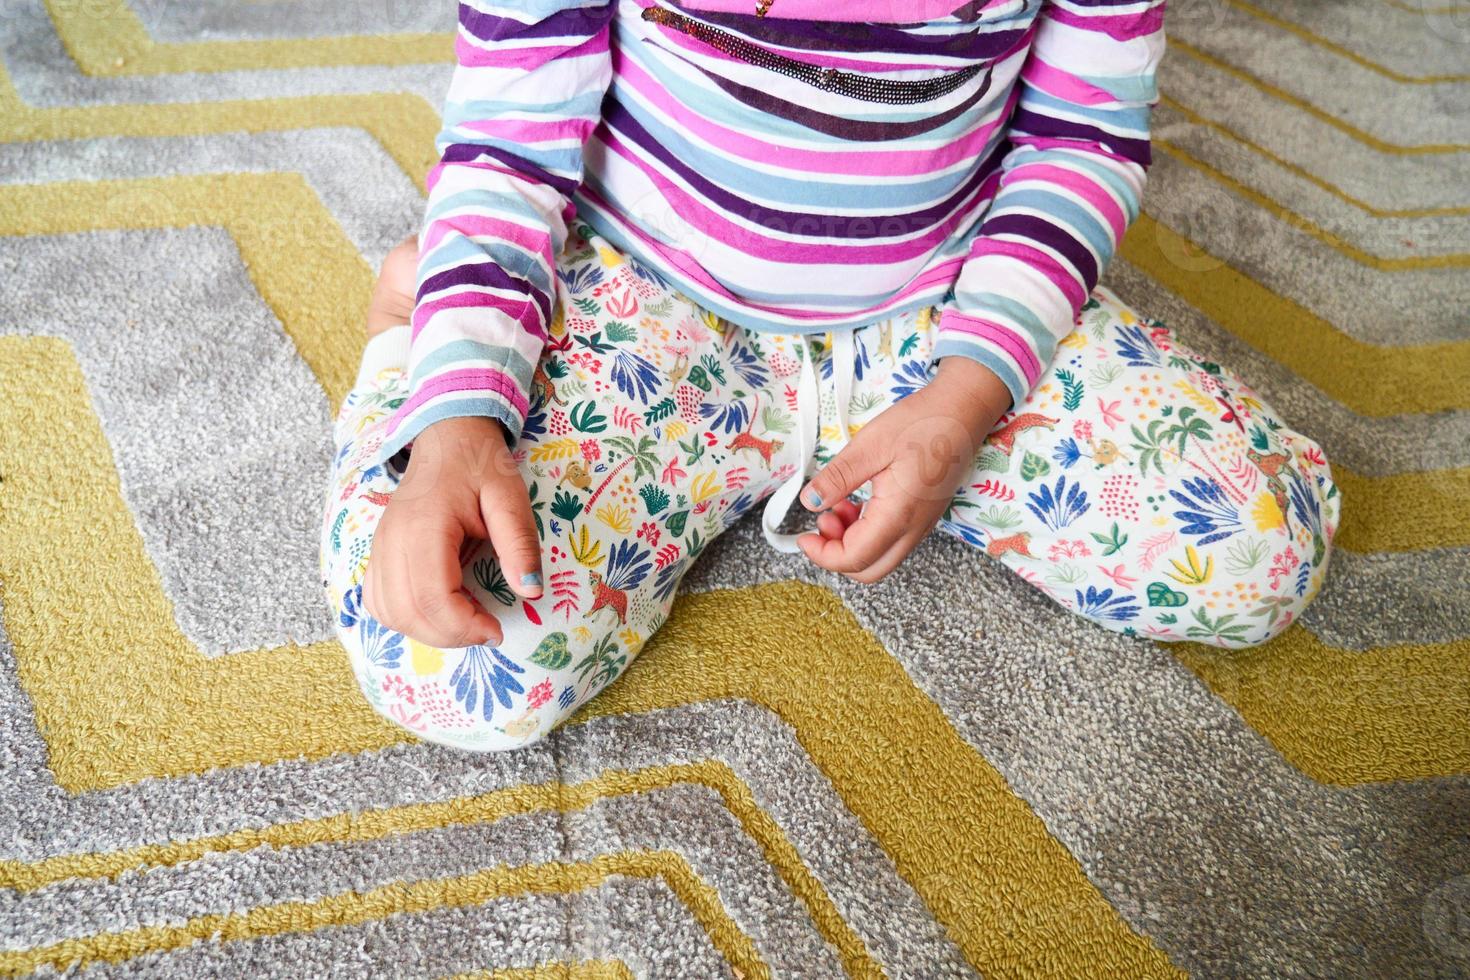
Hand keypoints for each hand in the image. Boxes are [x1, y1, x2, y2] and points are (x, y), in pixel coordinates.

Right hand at [363, 416, 542, 647]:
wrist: (448, 439)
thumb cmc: (480, 466)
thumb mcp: (510, 498)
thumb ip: (519, 544)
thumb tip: (531, 592)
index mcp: (424, 526)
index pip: (431, 597)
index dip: (464, 626)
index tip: (496, 629)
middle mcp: (392, 540)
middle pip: (407, 612)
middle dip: (450, 635)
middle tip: (486, 629)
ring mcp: (379, 547)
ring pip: (389, 613)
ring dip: (428, 631)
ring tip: (466, 619)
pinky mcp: (378, 554)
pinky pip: (379, 602)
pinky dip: (406, 618)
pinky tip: (439, 610)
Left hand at [797, 357, 1010, 582]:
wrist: (963, 410)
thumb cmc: (923, 423)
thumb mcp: (871, 445)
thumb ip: (838, 478)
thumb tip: (810, 502)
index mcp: (898, 515)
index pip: (855, 559)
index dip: (823, 555)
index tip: (803, 537)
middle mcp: (913, 529)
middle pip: (869, 570)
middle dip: (837, 555)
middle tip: (822, 523)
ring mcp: (921, 525)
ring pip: (880, 557)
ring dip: (851, 542)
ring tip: (839, 507)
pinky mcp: (922, 516)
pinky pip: (891, 540)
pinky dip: (866, 532)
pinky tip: (856, 504)